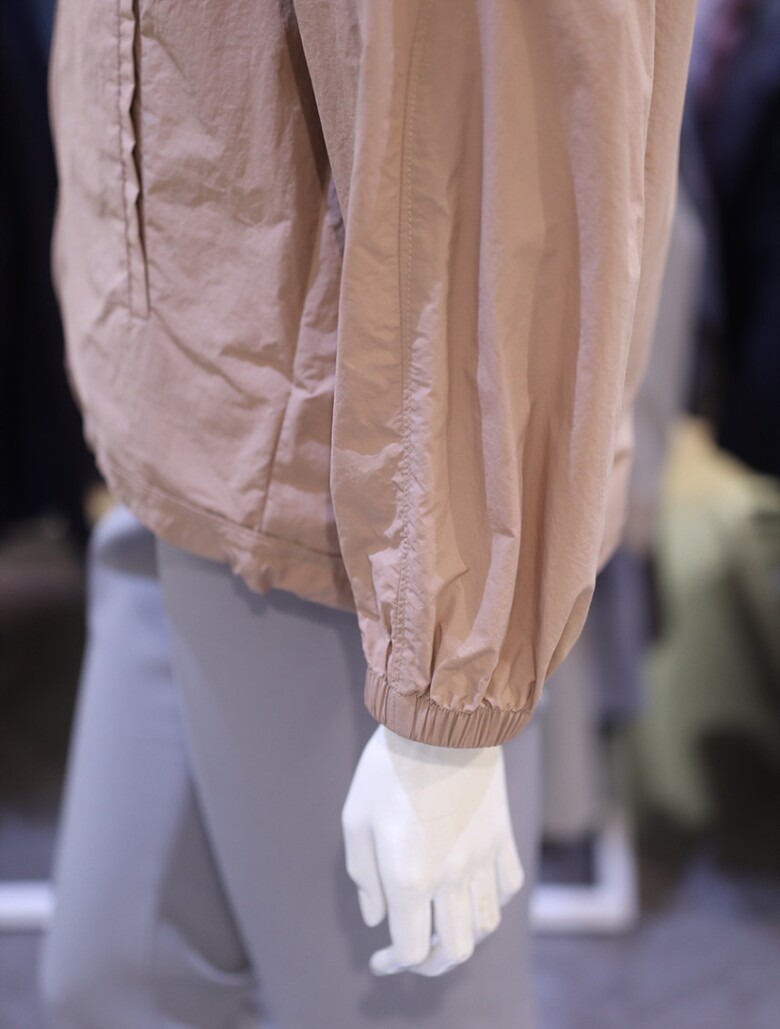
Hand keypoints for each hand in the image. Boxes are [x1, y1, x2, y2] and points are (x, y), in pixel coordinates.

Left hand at [341, 724, 523, 976]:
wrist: (440, 719)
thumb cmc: (388, 767)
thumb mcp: (356, 818)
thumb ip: (364, 876)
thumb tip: (377, 918)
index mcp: (409, 877)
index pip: (411, 951)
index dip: (395, 963)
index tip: (381, 958)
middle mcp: (451, 877)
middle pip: (454, 952)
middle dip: (430, 962)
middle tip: (413, 950)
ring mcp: (482, 858)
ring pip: (486, 926)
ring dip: (463, 936)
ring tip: (441, 923)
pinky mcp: (502, 837)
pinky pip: (507, 888)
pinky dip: (492, 901)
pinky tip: (471, 890)